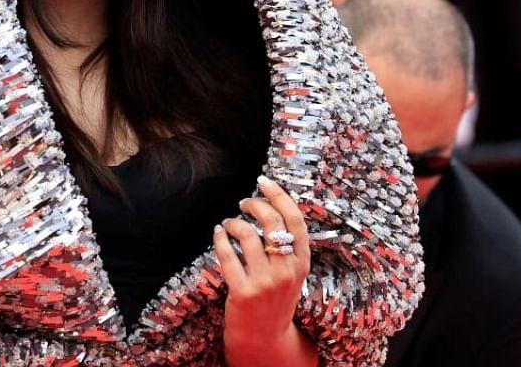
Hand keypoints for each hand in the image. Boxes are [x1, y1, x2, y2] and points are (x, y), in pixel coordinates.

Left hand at [216, 176, 316, 365]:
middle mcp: (287, 271)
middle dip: (254, 204)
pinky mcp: (243, 292)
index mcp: (302, 263)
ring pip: (247, 235)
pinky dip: (220, 238)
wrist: (265, 338)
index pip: (295, 220)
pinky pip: (228, 255)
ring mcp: (266, 282)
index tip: (264, 182)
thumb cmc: (276, 299)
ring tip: (228, 223)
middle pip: (271, 222)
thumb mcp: (291, 274)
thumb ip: (287, 247)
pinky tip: (218, 234)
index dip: (279, 196)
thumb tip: (270, 207)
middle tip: (243, 203)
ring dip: (233, 222)